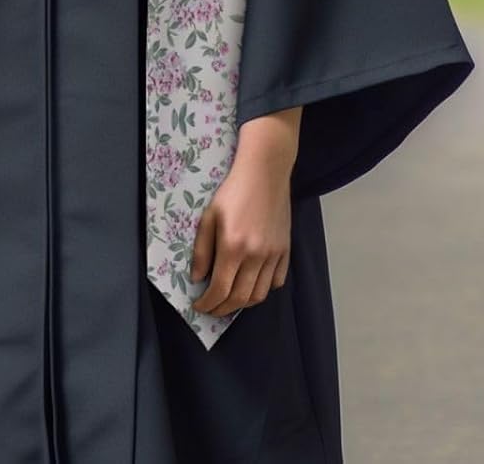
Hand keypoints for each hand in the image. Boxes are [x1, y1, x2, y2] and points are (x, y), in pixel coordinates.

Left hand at [190, 107, 300, 317]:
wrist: (264, 173)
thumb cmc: (232, 191)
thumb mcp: (209, 216)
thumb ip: (202, 250)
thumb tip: (198, 278)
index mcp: (233, 247)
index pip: (221, 289)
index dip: (209, 303)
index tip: (199, 307)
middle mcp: (256, 256)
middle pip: (241, 297)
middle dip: (223, 308)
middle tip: (212, 309)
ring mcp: (274, 255)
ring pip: (260, 294)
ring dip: (243, 303)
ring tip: (230, 301)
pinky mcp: (285, 250)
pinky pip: (277, 281)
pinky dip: (263, 289)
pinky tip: (252, 284)